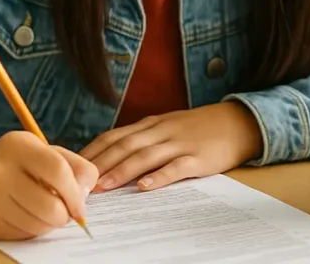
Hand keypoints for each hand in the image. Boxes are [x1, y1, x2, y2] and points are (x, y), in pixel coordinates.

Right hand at [0, 132, 97, 240]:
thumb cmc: (21, 161)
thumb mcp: (49, 151)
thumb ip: (77, 167)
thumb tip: (83, 196)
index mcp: (17, 146)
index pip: (57, 172)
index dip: (75, 193)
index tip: (82, 207)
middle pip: (49, 206)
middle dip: (65, 214)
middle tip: (65, 210)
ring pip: (38, 226)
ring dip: (50, 222)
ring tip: (45, 208)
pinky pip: (24, 235)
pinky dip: (34, 228)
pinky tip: (28, 213)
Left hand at [81, 102, 262, 192]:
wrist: (238, 122)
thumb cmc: (198, 129)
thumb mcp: (167, 127)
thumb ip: (142, 139)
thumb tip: (110, 157)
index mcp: (151, 124)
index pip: (114, 136)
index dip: (92, 151)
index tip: (72, 167)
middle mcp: (161, 131)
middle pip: (125, 146)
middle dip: (101, 163)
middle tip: (80, 181)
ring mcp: (180, 143)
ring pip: (146, 156)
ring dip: (122, 171)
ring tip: (104, 186)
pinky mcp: (199, 158)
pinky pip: (176, 167)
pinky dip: (159, 177)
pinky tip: (145, 187)